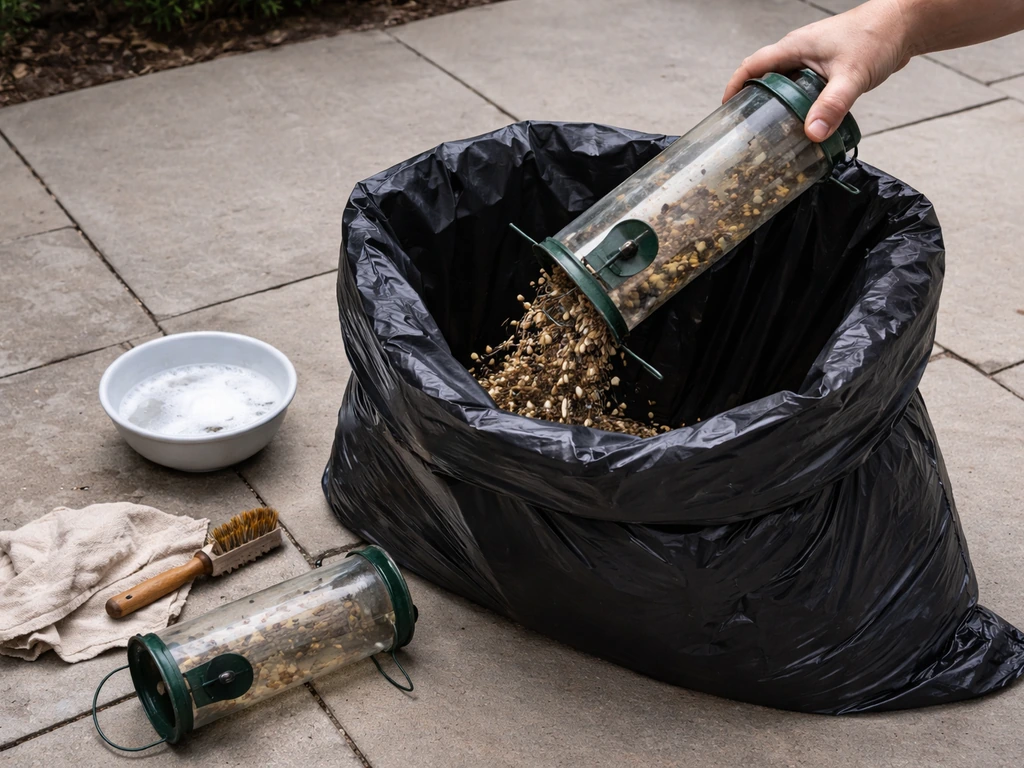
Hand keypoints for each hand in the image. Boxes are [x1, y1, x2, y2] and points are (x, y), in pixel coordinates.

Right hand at [722, 0, 913, 141]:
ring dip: (776, 103)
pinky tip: (803, 120)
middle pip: (763, 76)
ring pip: (784, 83)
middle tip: (747, 127)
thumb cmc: (877, 37)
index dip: (735, 87)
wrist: (905, 24)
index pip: (752, 66)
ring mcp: (812, 59)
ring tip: (772, 129)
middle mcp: (799, 51)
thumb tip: (813, 133)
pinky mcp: (826, 67)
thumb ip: (832, 105)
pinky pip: (802, 87)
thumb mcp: (851, 76)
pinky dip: (797, 103)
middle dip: (752, 100)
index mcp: (794, 47)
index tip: (726, 110)